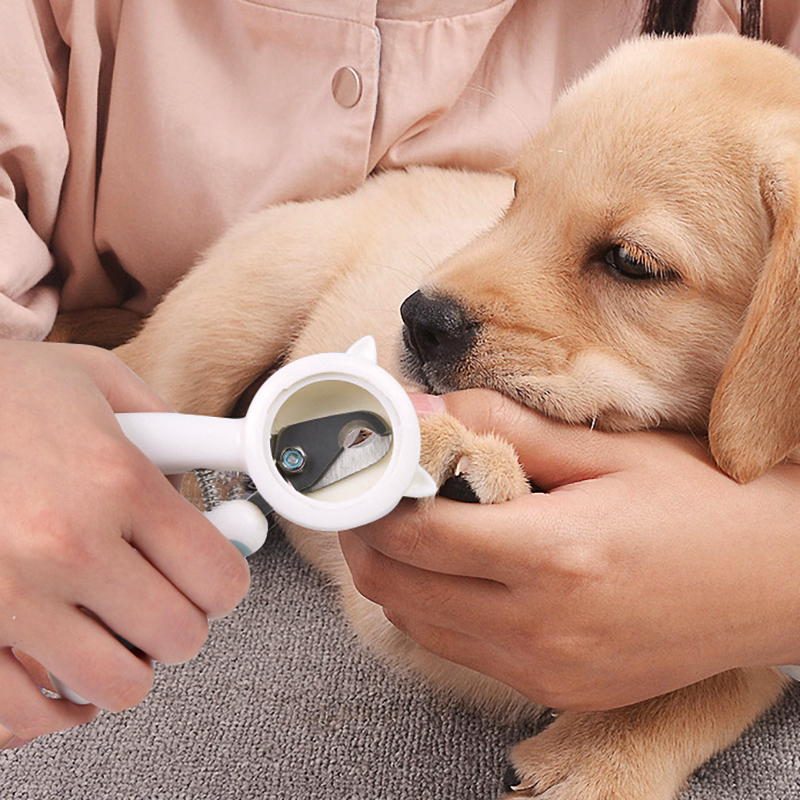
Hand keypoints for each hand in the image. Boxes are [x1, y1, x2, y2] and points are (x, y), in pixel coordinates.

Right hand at [0, 341, 249, 745]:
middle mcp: (67, 545)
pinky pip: (26, 715)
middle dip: (178, 622)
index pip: (218, 576)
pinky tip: (59, 668)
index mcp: (115, 480)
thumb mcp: (95, 379)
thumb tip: (212, 476)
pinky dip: (55, 705)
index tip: (211, 580)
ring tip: (108, 629)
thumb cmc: (0, 393)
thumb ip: (166, 429)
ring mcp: (8, 597)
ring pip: (116, 686)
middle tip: (157, 598)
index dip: (224, 583)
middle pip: (178, 636)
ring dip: (124, 663)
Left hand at [339, 389, 799, 710]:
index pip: (415, 534)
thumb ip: (504, 426)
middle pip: (396, 586)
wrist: (774, 582)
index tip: (363, 465)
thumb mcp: (606, 452)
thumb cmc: (698, 505)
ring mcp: (543, 668)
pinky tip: (450, 567)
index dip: (372, 497)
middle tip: (370, 490)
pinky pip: (457, 649)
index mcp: (554, 557)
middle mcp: (539, 627)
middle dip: (364, 534)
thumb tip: (423, 408)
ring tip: (404, 523)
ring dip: (392, 572)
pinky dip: (430, 606)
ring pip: (415, 623)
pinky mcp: (552, 689)